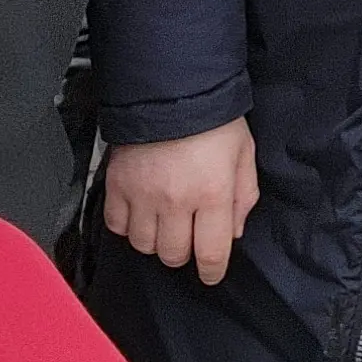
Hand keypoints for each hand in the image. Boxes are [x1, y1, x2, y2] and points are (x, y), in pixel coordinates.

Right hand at [104, 117, 258, 285]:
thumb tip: (233, 231)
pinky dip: (128, 225)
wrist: (170, 87)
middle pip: (173, 255)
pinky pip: (116, 225)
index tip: (210, 274)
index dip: (211, 271)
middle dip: (184, 253)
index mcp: (212, 193)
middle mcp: (175, 200)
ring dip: (156, 240)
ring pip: (143, 245)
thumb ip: (244, 196)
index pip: (210, 253)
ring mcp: (142, 194)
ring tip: (164, 222)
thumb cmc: (213, 118)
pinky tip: (140, 212)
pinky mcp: (117, 184)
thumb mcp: (244, 153)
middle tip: (188, 237)